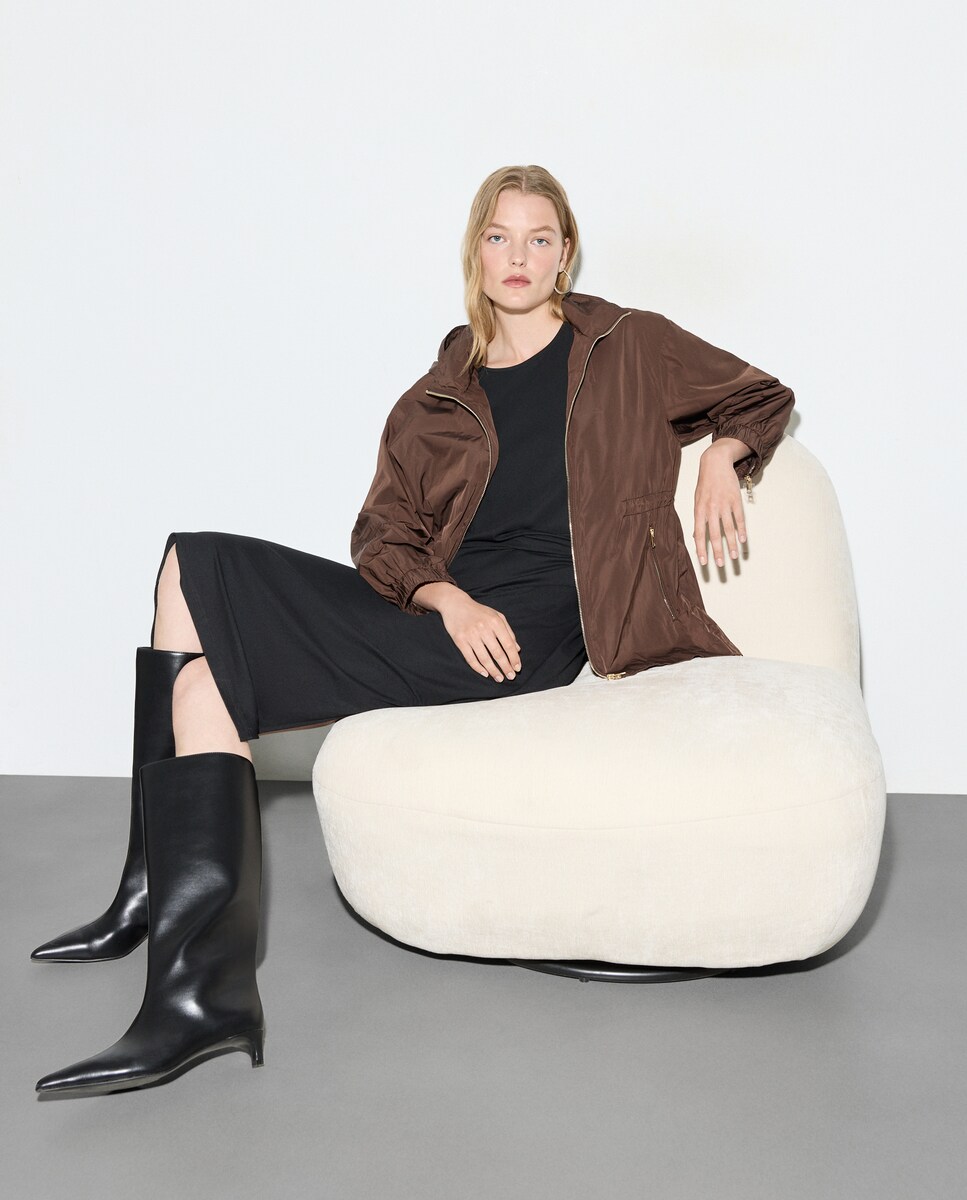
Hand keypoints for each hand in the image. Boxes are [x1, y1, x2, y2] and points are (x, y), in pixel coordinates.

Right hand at [433, 589, 521, 681]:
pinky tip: (485, 673)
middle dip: (506, 667)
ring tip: (499, 678)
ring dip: (493, 671)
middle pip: (497, 653)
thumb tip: (517, 649)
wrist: (455, 604)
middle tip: (511, 677)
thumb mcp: (497, 616)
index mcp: (495, 622)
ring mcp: (471, 635)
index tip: (518, 668)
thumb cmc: (479, 612)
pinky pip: (470, 658)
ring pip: (484, 658)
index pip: (508, 644)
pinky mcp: (460, 640)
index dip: (514, 658)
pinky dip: (478, 668)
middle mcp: (484, 628)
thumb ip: (508, 632)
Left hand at [693, 439, 749, 566]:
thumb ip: (698, 519)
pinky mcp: (735, 500)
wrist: (715, 463)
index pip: (699, 534)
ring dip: (732, 544)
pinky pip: (739, 518)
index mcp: (699, 510)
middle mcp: (711, 509)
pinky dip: (742, 530)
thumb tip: (696, 536)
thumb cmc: (704, 484)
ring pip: (729, 529)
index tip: (704, 563)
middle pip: (715, 535)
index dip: (701, 549)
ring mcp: (724, 504)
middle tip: (721, 565)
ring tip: (734, 557)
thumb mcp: (696, 500)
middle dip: (717, 552)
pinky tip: (743, 540)